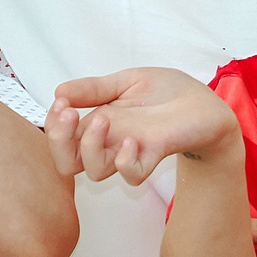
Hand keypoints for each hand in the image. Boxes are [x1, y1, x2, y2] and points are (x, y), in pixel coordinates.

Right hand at [49, 67, 235, 187]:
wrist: (205, 102)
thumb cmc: (167, 93)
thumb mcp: (126, 81)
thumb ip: (93, 88)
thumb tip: (59, 91)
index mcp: (98, 122)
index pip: (61, 138)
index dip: (52, 126)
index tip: (61, 103)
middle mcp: (110, 140)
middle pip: (67, 161)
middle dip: (59, 140)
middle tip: (68, 114)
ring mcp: (131, 150)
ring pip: (94, 171)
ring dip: (91, 145)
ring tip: (106, 118)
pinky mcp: (154, 154)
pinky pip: (131, 175)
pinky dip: (125, 162)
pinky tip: (132, 141)